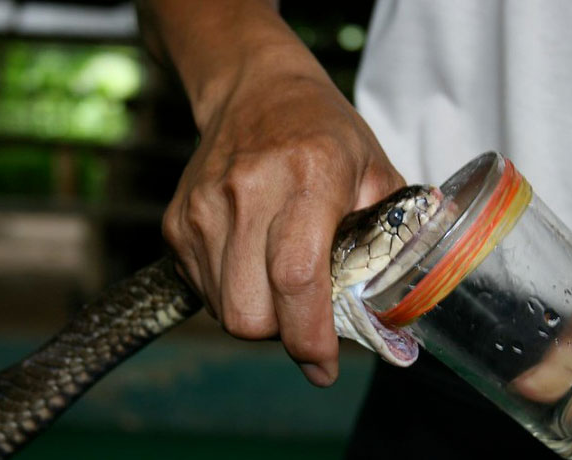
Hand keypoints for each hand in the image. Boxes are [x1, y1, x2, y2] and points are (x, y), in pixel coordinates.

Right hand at [162, 53, 403, 385]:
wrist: (254, 91)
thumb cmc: (323, 132)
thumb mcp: (375, 170)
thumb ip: (391, 237)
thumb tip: (393, 308)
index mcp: (308, 176)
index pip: (297, 277)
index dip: (310, 337)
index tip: (323, 365)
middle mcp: (247, 193)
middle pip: (248, 314)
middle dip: (281, 334)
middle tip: (305, 314)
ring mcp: (203, 209)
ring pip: (223, 310)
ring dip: (257, 314)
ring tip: (279, 280)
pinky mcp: (177, 222)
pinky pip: (203, 289)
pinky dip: (232, 293)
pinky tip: (251, 261)